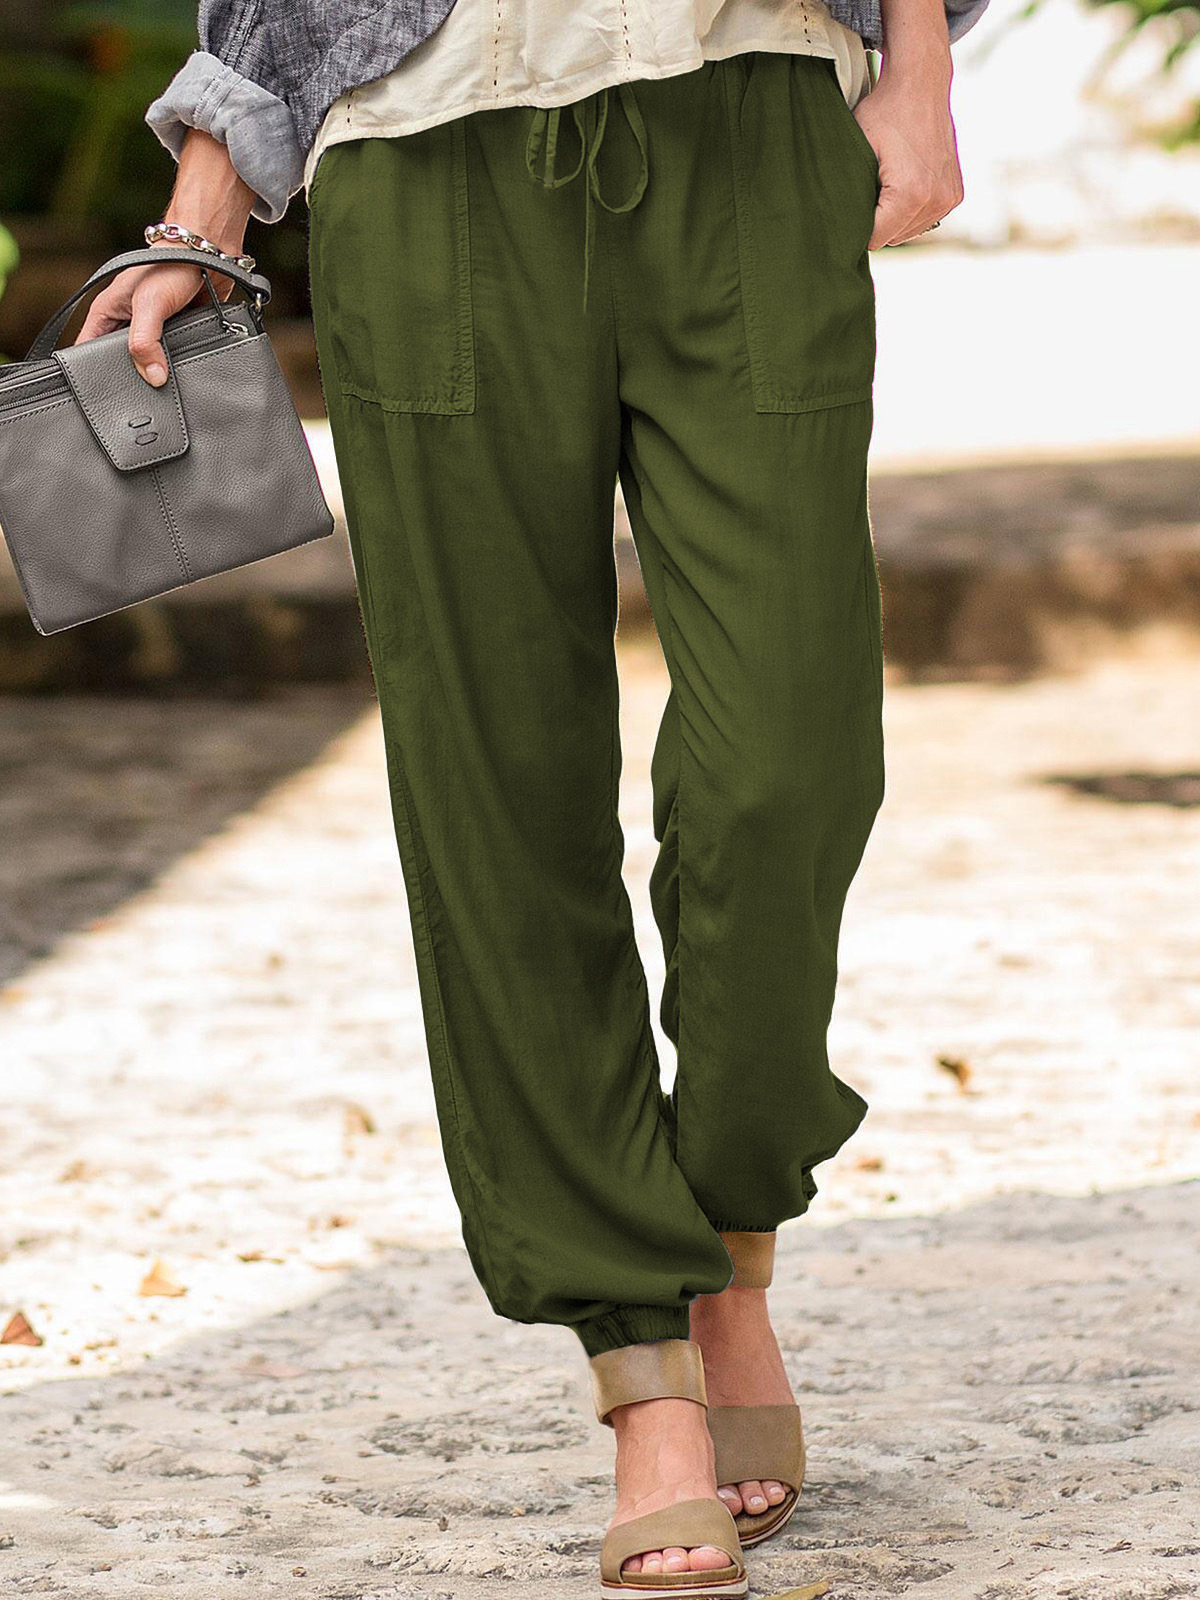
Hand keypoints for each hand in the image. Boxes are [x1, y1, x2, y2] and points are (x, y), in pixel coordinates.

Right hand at [73, 128, 253, 386]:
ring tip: (164, 396)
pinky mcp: (176, 334)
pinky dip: (176, 367)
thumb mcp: (150, 305)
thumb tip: (153, 377)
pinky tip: (183, 381)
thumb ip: (145, 341)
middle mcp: (126, 323)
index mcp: (108, 313)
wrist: (209, 253)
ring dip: (157, 374)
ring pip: (148, 362)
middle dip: (129, 379)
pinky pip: (172, 359)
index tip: (103, 394)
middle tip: (140, 401)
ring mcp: (152, 330)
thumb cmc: (172, 266)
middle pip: (120, 361)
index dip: (90, 371)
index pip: (87, 349)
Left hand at [855, 60, 963, 249]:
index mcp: (910, 195)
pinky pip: (925, 219)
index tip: (851, 206)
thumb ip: (849, 192)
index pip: (875, 239)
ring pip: (909, 231)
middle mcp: (935, 200)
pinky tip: (905, 184)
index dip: (859, 226)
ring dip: (895, 218)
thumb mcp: (857, 148)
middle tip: (870, 188)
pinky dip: (912, 210)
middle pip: (893, 238)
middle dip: (878, 222)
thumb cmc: (884, 112)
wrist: (921, 84)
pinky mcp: (955, 194)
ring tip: (888, 184)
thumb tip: (837, 225)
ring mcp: (949, 198)